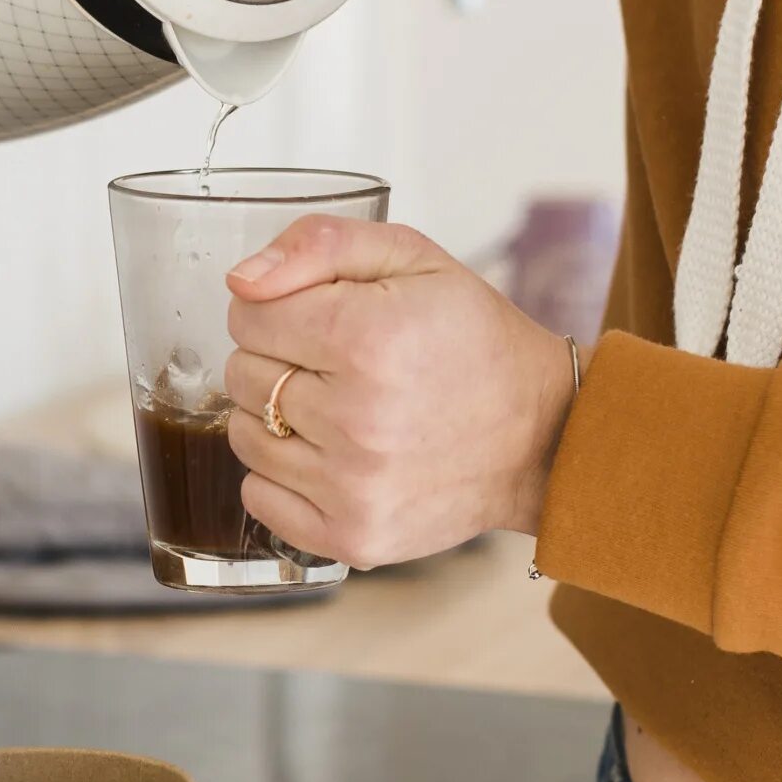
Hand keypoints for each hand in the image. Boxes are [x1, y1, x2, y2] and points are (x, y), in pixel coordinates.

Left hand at [221, 218, 577, 569]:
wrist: (541, 435)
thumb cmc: (474, 340)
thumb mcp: (412, 259)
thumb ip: (319, 244)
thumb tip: (241, 283)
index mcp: (369, 338)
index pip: (247, 315)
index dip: (278, 308)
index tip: (321, 318)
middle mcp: (358, 418)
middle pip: (240, 375)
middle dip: (277, 359)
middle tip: (336, 364)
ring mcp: (354, 487)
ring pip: (243, 436)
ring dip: (274, 418)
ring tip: (336, 408)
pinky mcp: (354, 537)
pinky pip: (259, 497)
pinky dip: (281, 476)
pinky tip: (330, 456)